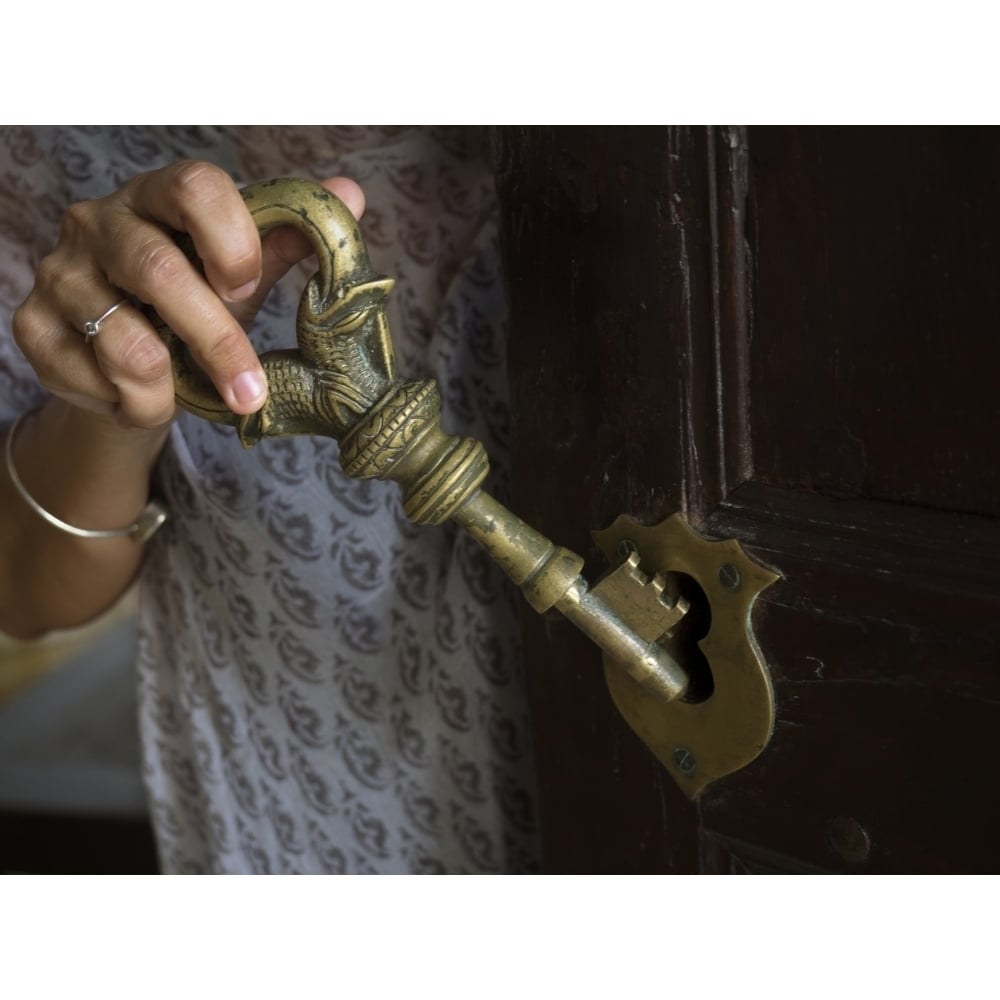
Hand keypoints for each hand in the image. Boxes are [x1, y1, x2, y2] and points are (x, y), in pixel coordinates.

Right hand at [11, 160, 364, 429]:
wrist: (134, 371)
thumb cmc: (192, 309)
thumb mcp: (241, 278)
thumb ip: (286, 241)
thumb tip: (349, 195)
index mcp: (160, 198)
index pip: (193, 185)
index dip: (230, 237)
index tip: (249, 287)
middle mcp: (100, 223)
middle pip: (156, 268)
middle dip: (216, 340)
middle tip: (250, 392)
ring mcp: (60, 273)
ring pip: (122, 336)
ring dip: (170, 385)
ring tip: (190, 398)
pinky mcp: (33, 325)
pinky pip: (90, 376)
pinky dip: (134, 402)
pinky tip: (144, 397)